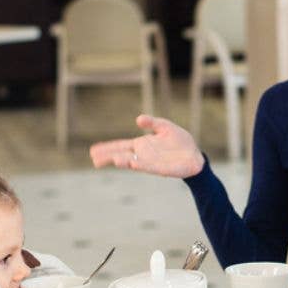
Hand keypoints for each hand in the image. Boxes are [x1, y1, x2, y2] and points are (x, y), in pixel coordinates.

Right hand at [88, 114, 205, 177]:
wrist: (194, 155)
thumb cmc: (179, 141)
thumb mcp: (165, 127)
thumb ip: (152, 123)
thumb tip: (138, 119)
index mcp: (141, 144)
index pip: (120, 146)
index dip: (107, 147)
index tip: (93, 150)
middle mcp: (143, 155)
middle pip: (122, 155)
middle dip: (109, 157)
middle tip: (94, 159)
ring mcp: (150, 163)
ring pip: (133, 162)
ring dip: (124, 161)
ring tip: (114, 160)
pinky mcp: (161, 169)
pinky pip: (148, 167)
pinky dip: (140, 165)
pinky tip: (133, 163)